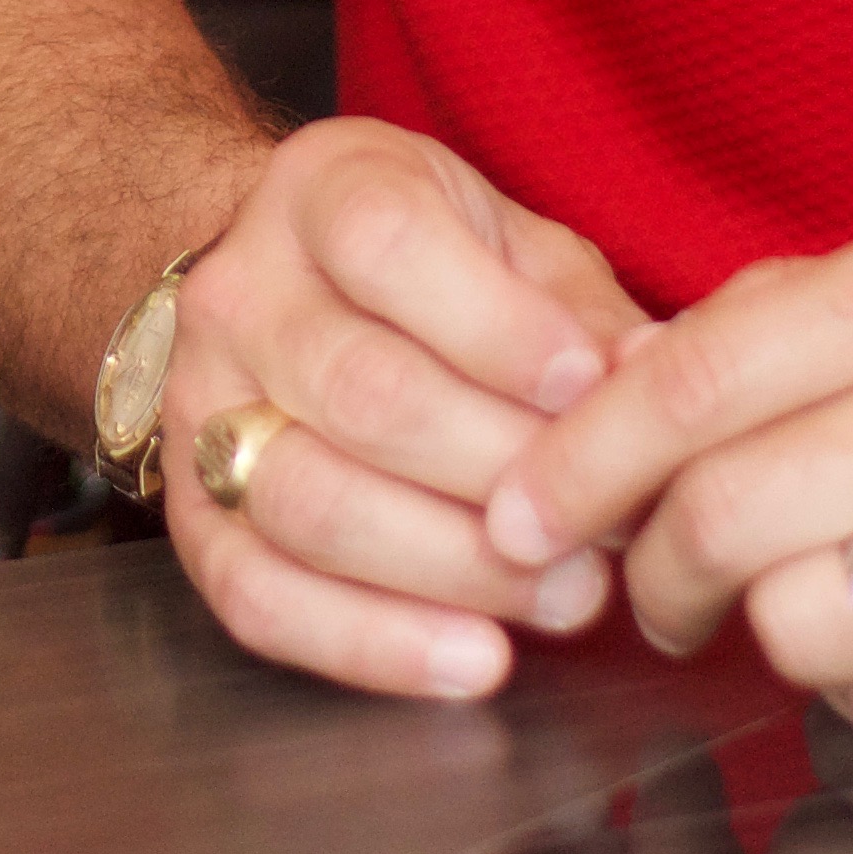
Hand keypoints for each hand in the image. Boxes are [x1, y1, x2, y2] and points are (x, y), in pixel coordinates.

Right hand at [157, 118, 653, 700]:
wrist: (287, 295)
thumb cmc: (430, 275)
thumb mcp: (513, 246)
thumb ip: (584, 312)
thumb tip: (661, 378)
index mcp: (321, 192)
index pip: (388, 245)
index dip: (497, 326)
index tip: (590, 388)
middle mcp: (240, 293)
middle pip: (362, 392)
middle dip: (499, 472)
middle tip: (604, 529)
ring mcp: (199, 407)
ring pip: (309, 502)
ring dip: (452, 568)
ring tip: (565, 597)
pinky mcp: (191, 517)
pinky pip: (259, 597)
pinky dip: (370, 644)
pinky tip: (474, 661)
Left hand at [488, 216, 852, 739]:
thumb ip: (808, 316)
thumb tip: (633, 383)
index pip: (690, 377)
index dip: (575, 457)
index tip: (517, 505)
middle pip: (720, 518)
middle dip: (645, 570)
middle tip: (642, 586)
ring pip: (797, 630)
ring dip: (765, 636)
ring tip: (799, 607)